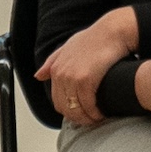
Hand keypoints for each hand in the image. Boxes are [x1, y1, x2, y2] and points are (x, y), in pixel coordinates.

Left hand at [39, 6, 140, 132]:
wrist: (112, 31)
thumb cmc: (95, 38)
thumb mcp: (69, 46)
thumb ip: (53, 61)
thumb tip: (38, 75)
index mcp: (56, 69)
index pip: (57, 101)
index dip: (69, 111)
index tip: (81, 114)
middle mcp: (61, 74)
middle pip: (65, 108)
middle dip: (78, 118)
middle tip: (90, 120)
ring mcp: (72, 78)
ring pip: (76, 109)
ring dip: (87, 118)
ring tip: (97, 118)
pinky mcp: (85, 80)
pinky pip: (88, 106)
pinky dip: (95, 113)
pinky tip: (102, 114)